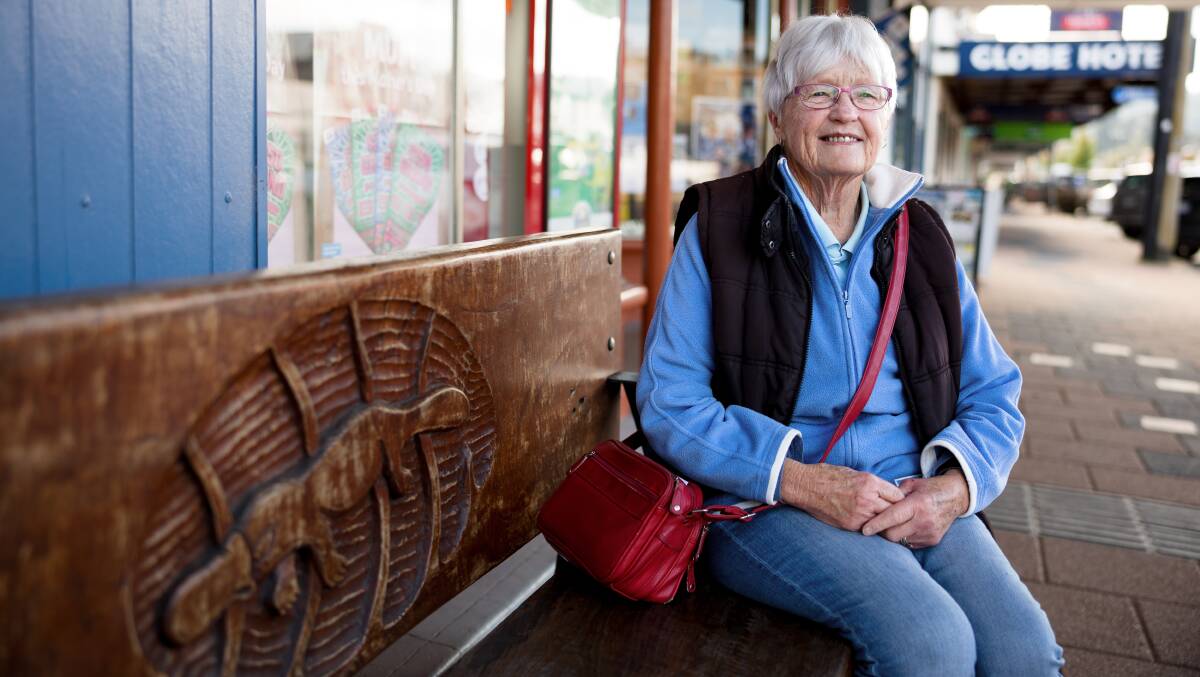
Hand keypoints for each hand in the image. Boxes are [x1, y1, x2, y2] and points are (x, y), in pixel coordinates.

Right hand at [780, 460, 905, 531]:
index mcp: (869, 482)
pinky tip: (866, 522)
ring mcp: (859, 513)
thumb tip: (886, 493)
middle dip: (895, 512)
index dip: (899, 499)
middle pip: (894, 510)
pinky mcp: (850, 524)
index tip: (898, 501)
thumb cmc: (828, 476)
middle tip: (895, 514)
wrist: (806, 486)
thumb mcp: (854, 473)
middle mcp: (867, 498)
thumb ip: (872, 484)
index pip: (897, 495)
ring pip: (882, 522)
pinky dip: (869, 526)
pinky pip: (867, 528)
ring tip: (882, 520)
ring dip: (883, 521)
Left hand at [860, 470, 969, 547]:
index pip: (892, 517)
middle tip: (876, 525)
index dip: (876, 524)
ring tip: (892, 524)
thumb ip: (894, 493)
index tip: (864, 530)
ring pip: (901, 541)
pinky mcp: (933, 540)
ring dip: (893, 535)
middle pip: (893, 534)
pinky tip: (905, 527)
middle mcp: (924, 520)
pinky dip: (904, 537)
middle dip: (881, 531)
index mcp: (917, 504)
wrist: (956, 497)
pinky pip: (910, 544)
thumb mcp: (912, 484)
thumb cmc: (929, 489)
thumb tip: (876, 502)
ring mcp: (929, 532)